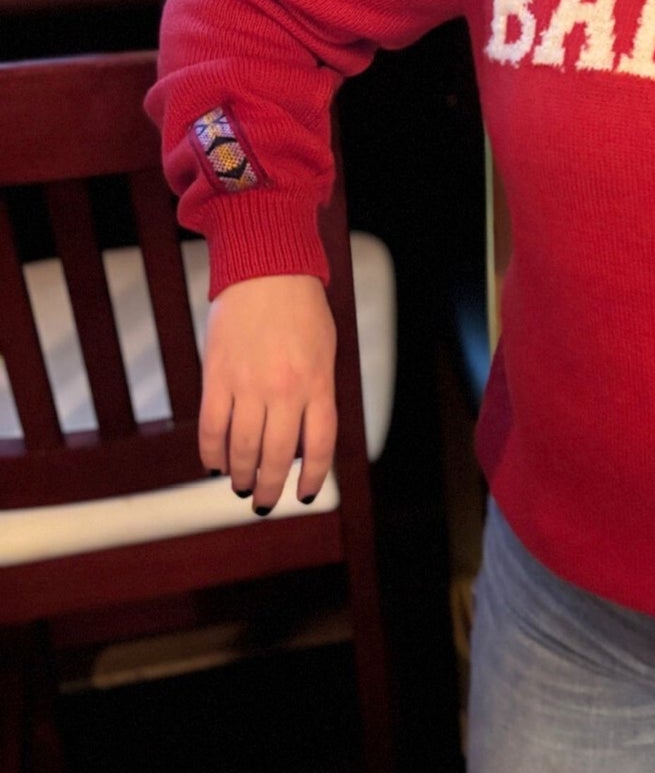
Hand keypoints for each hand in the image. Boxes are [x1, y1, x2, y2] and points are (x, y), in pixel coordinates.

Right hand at [198, 274, 337, 514]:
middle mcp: (286, 389)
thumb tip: (304, 438)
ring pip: (243, 448)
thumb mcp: (323, 352)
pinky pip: (212, 427)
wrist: (267, 271)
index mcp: (319, 382)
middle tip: (265, 501)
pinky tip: (216, 463)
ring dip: (241, 474)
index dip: (314, 477)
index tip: (304, 495)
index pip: (320, 445)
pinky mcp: (218, 377)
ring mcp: (249, 384)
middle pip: (279, 455)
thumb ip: (316, 392)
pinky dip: (212, 452)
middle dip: (271, 486)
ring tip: (242, 485)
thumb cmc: (302, 311)